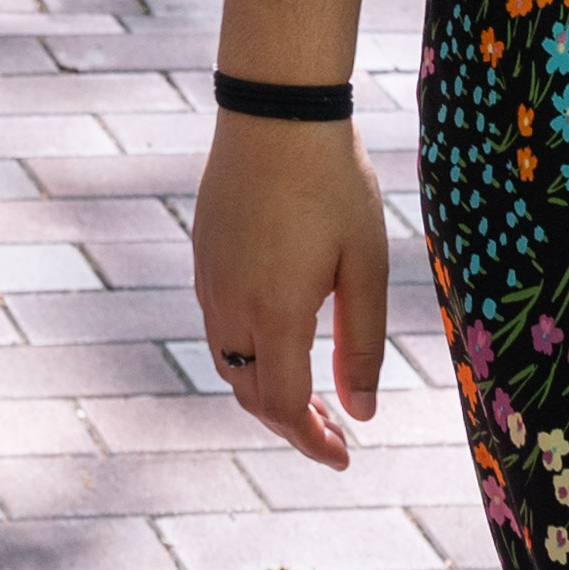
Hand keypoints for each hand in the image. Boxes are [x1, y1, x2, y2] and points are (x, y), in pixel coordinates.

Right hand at [191, 110, 391, 468]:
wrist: (275, 112)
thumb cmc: (332, 185)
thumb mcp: (364, 267)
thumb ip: (361, 346)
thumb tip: (362, 412)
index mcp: (273, 314)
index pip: (282, 405)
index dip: (309, 440)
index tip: (343, 457)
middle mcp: (229, 305)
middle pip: (248, 391)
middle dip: (289, 422)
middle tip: (336, 432)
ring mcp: (210, 278)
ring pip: (228, 360)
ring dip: (265, 388)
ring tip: (311, 393)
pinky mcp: (205, 254)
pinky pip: (219, 324)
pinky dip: (247, 352)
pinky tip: (281, 337)